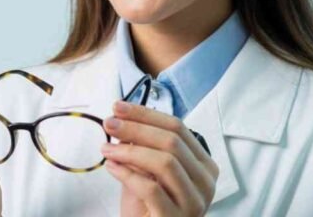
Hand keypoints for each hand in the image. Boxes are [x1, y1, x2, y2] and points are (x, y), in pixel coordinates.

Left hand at [101, 101, 218, 216]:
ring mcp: (194, 202)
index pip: (178, 127)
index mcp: (203, 165)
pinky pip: (152, 188)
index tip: (119, 107)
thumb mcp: (147, 171)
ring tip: (107, 148)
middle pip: (173, 141)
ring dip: (130, 150)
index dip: (146, 114)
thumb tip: (123, 118)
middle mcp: (205, 182)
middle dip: (136, 127)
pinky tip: (112, 167)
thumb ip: (143, 147)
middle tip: (109, 122)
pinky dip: (128, 174)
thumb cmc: (148, 206)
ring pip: (165, 162)